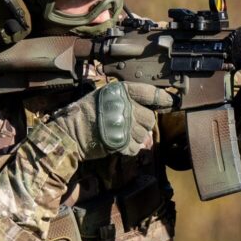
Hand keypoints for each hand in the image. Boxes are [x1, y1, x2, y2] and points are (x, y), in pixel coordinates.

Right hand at [49, 82, 173, 159]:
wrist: (68, 134)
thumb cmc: (85, 114)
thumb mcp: (104, 100)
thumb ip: (128, 106)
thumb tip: (148, 127)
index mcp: (119, 92)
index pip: (148, 92)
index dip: (163, 98)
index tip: (172, 101)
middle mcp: (123, 106)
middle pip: (149, 117)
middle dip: (143, 124)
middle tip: (129, 125)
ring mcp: (123, 124)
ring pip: (145, 134)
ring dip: (137, 137)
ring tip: (121, 134)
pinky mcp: (121, 141)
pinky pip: (136, 147)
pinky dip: (131, 148)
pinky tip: (120, 143)